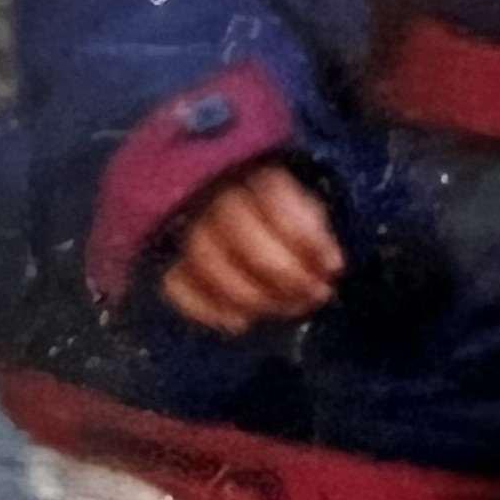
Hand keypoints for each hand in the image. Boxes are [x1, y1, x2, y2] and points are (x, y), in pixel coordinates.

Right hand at [159, 162, 343, 332]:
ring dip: (252, 296)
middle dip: (285, 273)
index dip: (306, 237)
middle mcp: (214, 197)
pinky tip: (240, 323)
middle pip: (242, 234)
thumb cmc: (276, 215)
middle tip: (314, 295)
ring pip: (208, 262)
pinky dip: (206, 308)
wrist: (221, 212)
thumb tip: (329, 265)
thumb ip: (314, 231)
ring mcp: (185, 228)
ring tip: (286, 309)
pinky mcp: (165, 260)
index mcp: (253, 176)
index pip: (275, 200)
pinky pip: (176, 285)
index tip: (333, 266)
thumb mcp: (304, 209)